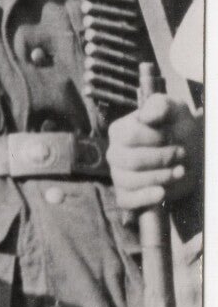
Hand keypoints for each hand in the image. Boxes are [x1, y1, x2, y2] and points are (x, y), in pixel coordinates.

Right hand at [109, 94, 201, 215]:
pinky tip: (162, 192)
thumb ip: (160, 105)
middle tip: (181, 153)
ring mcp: (119, 175)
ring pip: (129, 181)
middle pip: (130, 161)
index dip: (155, 138)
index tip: (172, 136)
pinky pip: (126, 200)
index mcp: (119, 131)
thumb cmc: (179, 130)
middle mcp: (114, 153)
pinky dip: (144, 198)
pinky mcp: (127, 194)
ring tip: (180, 171)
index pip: (129, 136)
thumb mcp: (175, 110)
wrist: (192, 154)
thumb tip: (146, 116)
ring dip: (161, 177)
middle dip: (162, 158)